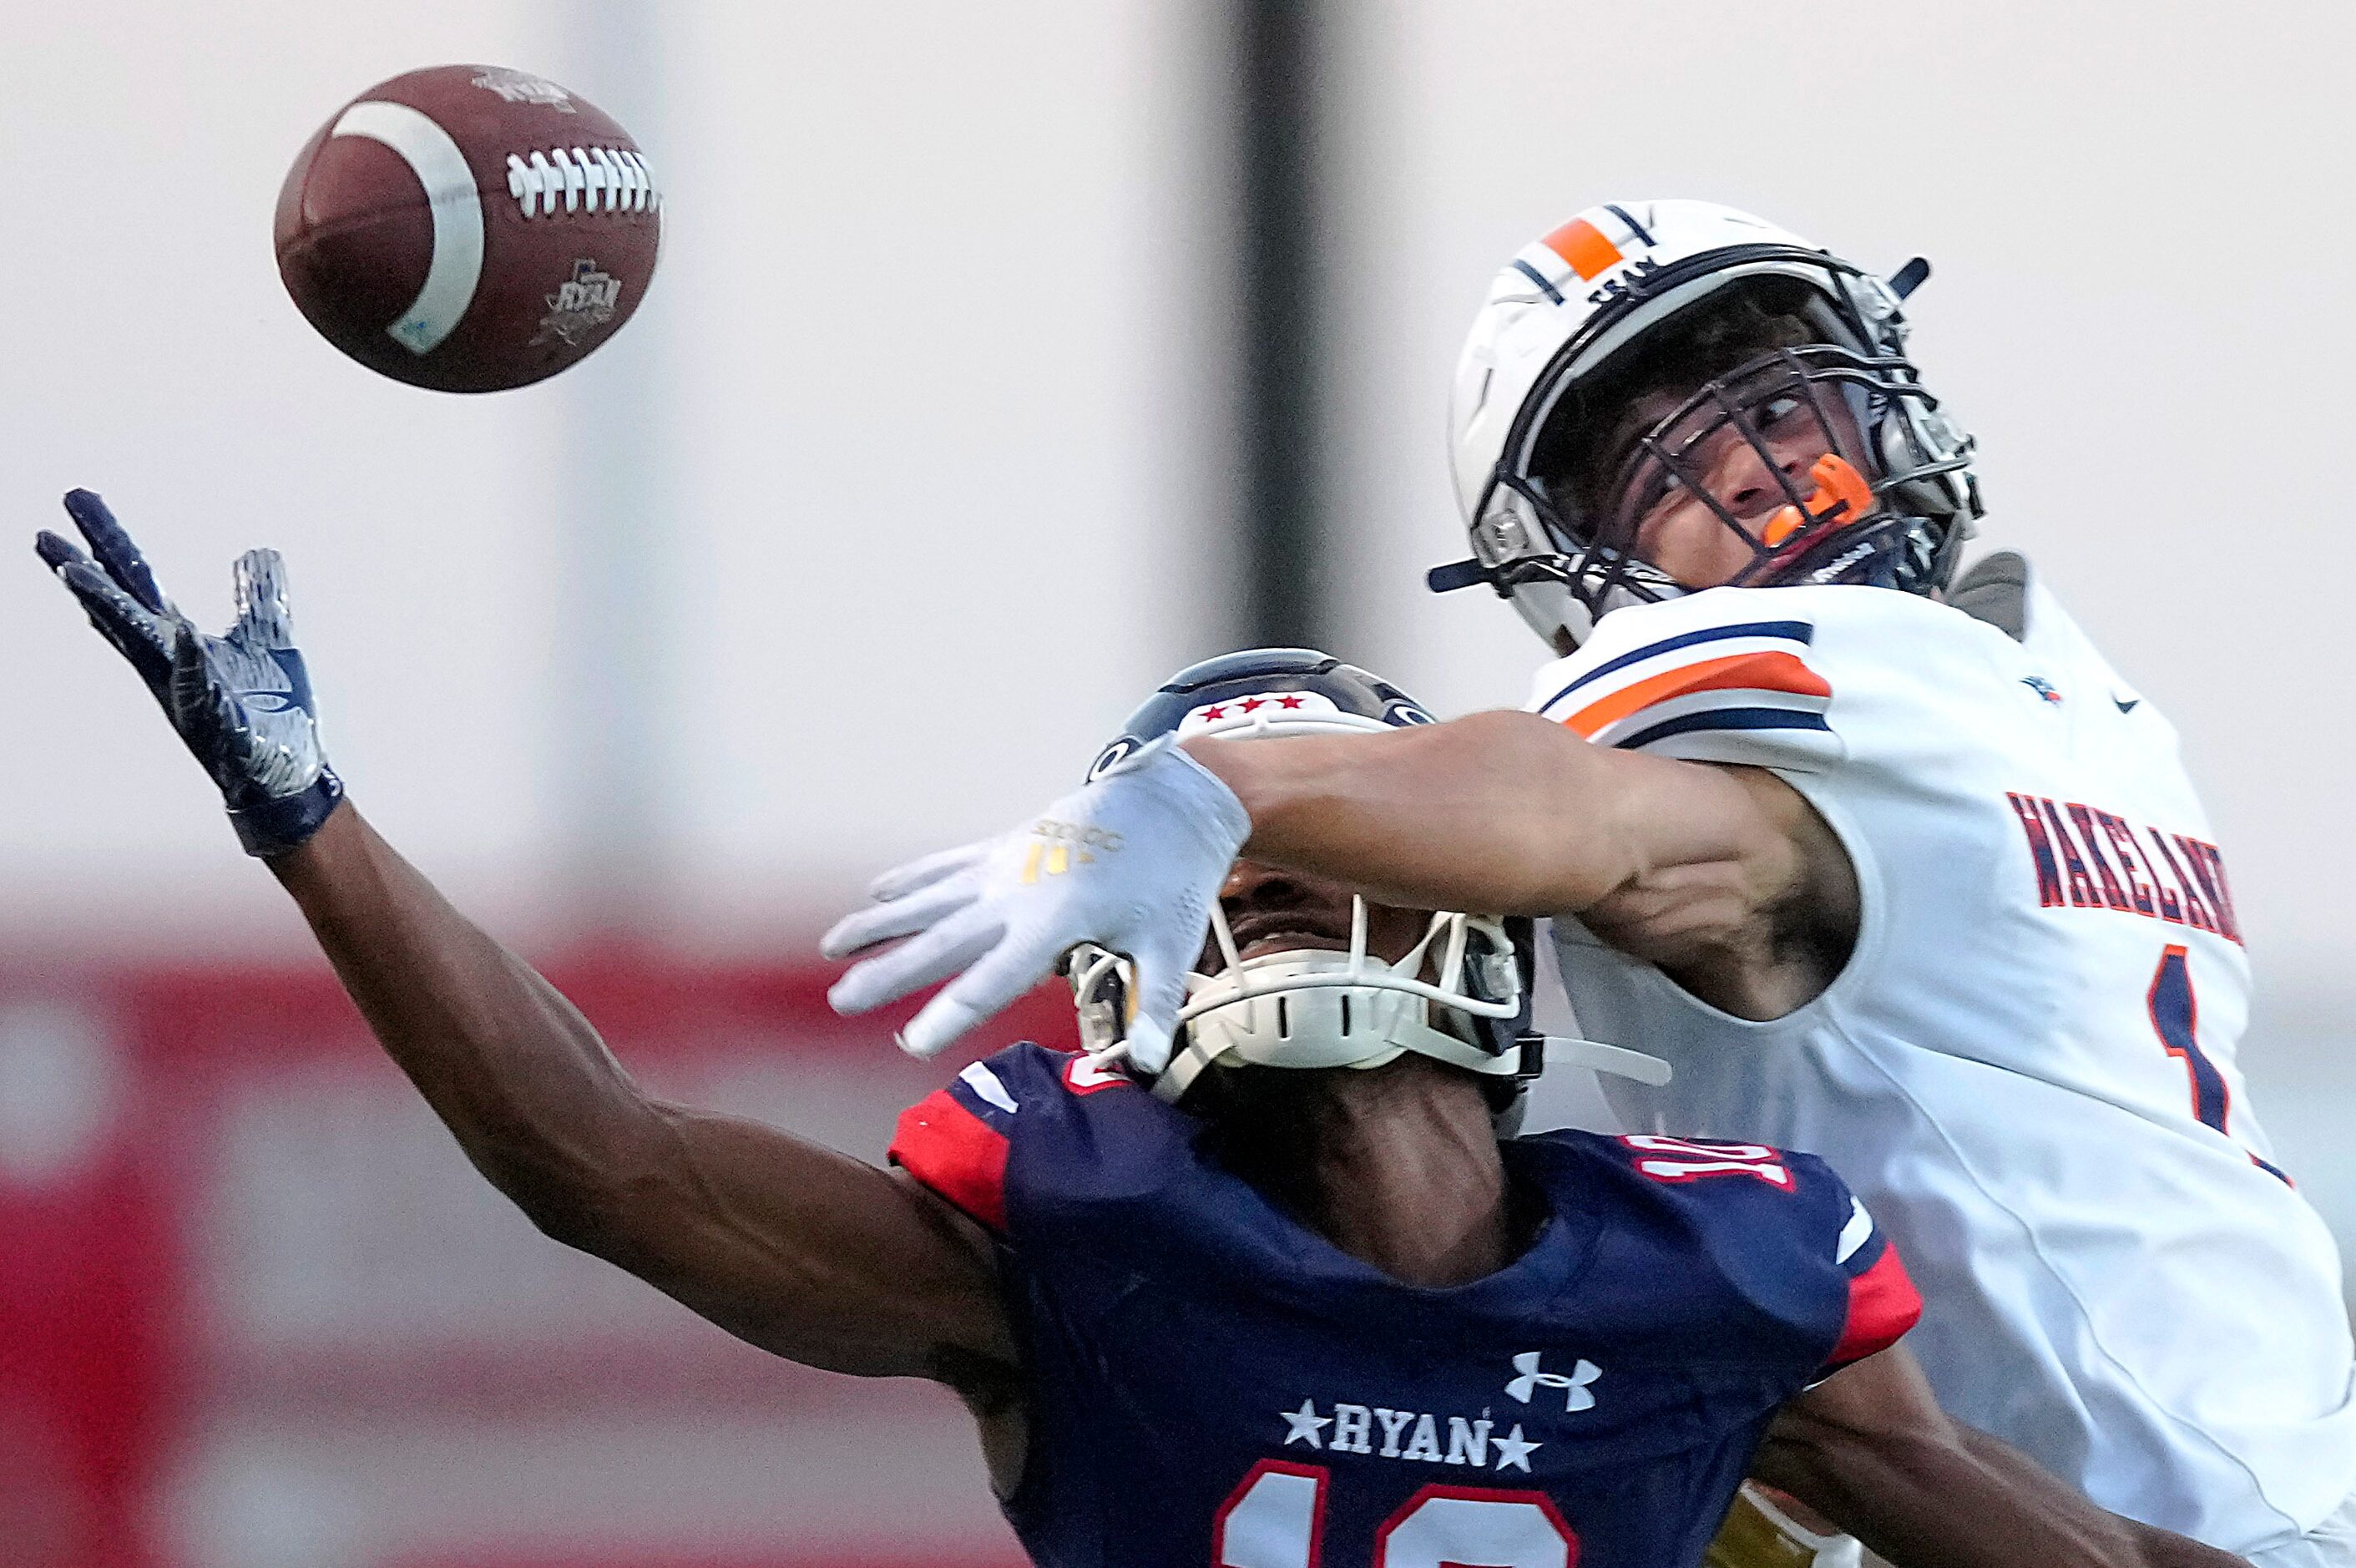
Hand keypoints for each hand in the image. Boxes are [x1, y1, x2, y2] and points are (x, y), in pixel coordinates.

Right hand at [36, 489, 342, 855]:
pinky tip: (183, 631)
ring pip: (137, 643)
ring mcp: (185, 689)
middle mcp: (170, 661)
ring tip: (74, 573)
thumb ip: (258, 596)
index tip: (76, 503)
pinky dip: (190, 658)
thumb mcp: (269, 637)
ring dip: (107, 608)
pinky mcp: (214, 719)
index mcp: (179, 639)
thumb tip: (256, 550)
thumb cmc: (272, 711)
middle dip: (82, 569)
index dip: (108, 542)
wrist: (288, 772)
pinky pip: (199, 684)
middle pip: (120, 604)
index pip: (136, 581)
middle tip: (42, 534)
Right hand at [822, 739, 1250, 1064]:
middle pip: (943, 941)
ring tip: (830, 947)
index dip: (950, 1014)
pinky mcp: (1004, 847)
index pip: (993, 980)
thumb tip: (1146, 1063)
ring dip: (879, 923)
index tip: (911, 1041)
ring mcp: (1005, 866)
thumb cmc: (1171, 877)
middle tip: (840, 1002)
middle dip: (888, 973)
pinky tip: (873, 894)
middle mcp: (1017, 894)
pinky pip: (946, 866)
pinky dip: (910, 879)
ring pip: (929, 900)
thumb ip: (1154, 1004)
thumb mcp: (1170, 943)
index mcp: (1056, 922)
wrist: (1167, 799)